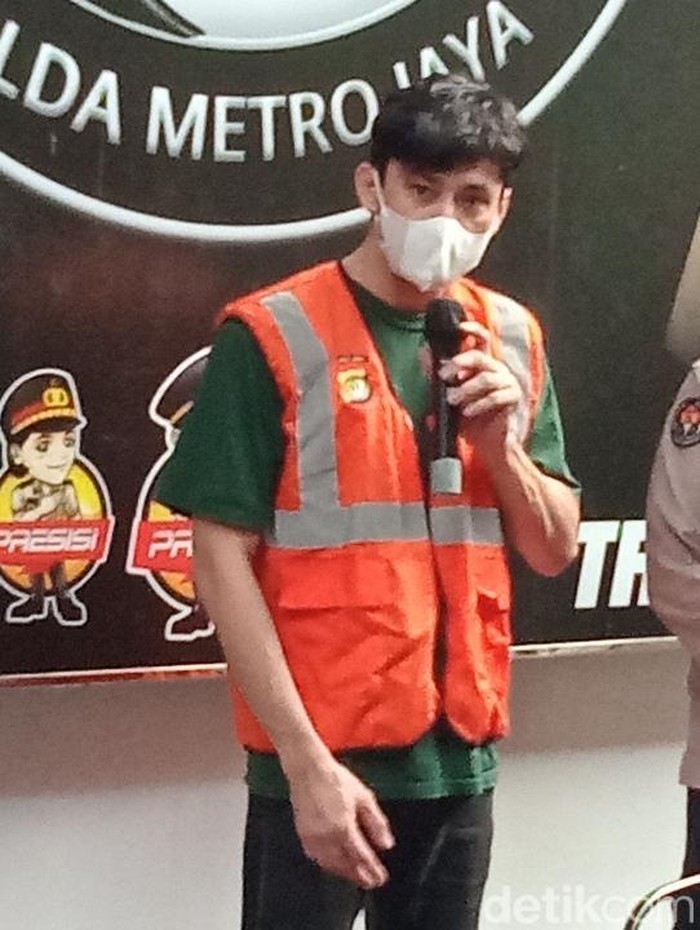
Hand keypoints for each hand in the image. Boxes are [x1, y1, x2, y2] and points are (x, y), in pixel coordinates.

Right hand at [286, 754, 394, 888]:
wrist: (309, 770)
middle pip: (345, 865)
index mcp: (343, 828)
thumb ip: (376, 823)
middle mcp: (326, 837)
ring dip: (344, 873)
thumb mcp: (363, 797)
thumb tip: (386, 844)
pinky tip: (334, 864)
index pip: (361, 856)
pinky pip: (316, 858)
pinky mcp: (303, 835)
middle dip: (359, 876)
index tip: (380, 878)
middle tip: (370, 882)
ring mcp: (312, 838)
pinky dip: (328, 865)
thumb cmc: (336, 780)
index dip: (372, 869)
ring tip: (355, 876)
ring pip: (330, 864)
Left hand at [438, 321, 520, 460]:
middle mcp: (496, 368)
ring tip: (453, 401)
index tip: (459, 327)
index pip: (480, 339)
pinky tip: (468, 412)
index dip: (472, 330)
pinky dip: (478, 404)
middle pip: (478, 357)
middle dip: (458, 363)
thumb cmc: (468, 417)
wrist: (486, 443)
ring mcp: (506, 381)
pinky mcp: (512, 397)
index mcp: (482, 364)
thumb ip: (436, 375)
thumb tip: (423, 353)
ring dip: (465, 389)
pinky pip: (495, 397)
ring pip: (485, 378)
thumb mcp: (447, 395)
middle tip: (443, 375)